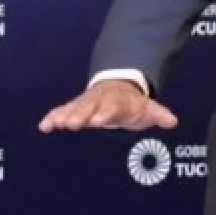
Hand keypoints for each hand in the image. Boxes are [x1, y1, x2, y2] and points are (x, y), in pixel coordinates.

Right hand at [38, 80, 178, 132]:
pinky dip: (52, 118)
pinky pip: (62, 111)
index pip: (110, 107)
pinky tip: (43, 127)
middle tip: (72, 123)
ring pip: (73, 108)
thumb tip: (172, 121)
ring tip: (55, 124)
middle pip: (88, 107)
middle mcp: (98, 100)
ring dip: (64, 116)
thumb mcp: (147, 108)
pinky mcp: (75, 108)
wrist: (117, 87)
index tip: (98, 121)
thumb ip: (158, 114)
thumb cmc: (131, 103)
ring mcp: (85, 103)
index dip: (104, 113)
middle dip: (79, 115)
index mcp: (116, 101)